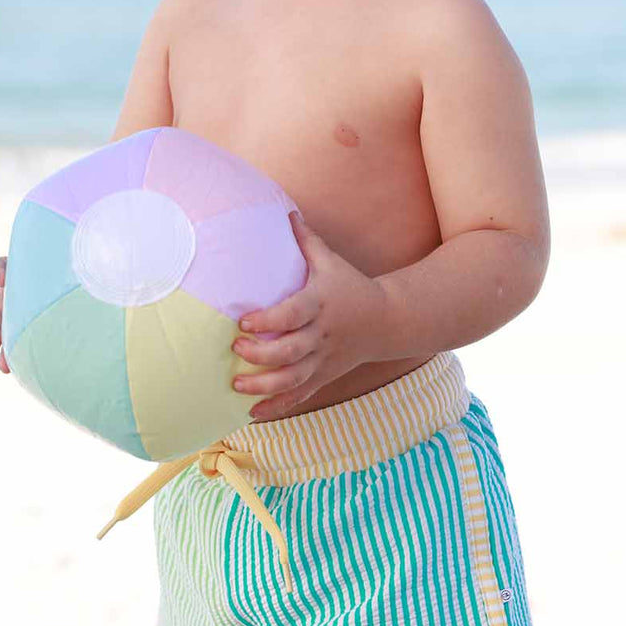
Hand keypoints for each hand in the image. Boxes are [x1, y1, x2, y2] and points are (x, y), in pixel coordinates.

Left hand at [230, 211, 385, 420]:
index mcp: (320, 304)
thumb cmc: (351, 286)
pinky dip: (277, 406)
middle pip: (291, 351)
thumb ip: (306, 241)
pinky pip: (300, 395)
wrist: (388, 321)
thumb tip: (285, 211)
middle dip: (261, 354)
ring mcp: (324, 359)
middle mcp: (322, 335)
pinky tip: (252, 413)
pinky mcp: (325, 376)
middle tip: (236, 348)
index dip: (268, 321)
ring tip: (237, 384)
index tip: (242, 321)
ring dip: (264, 385)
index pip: (292, 315)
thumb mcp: (331, 261)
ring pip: (293, 379)